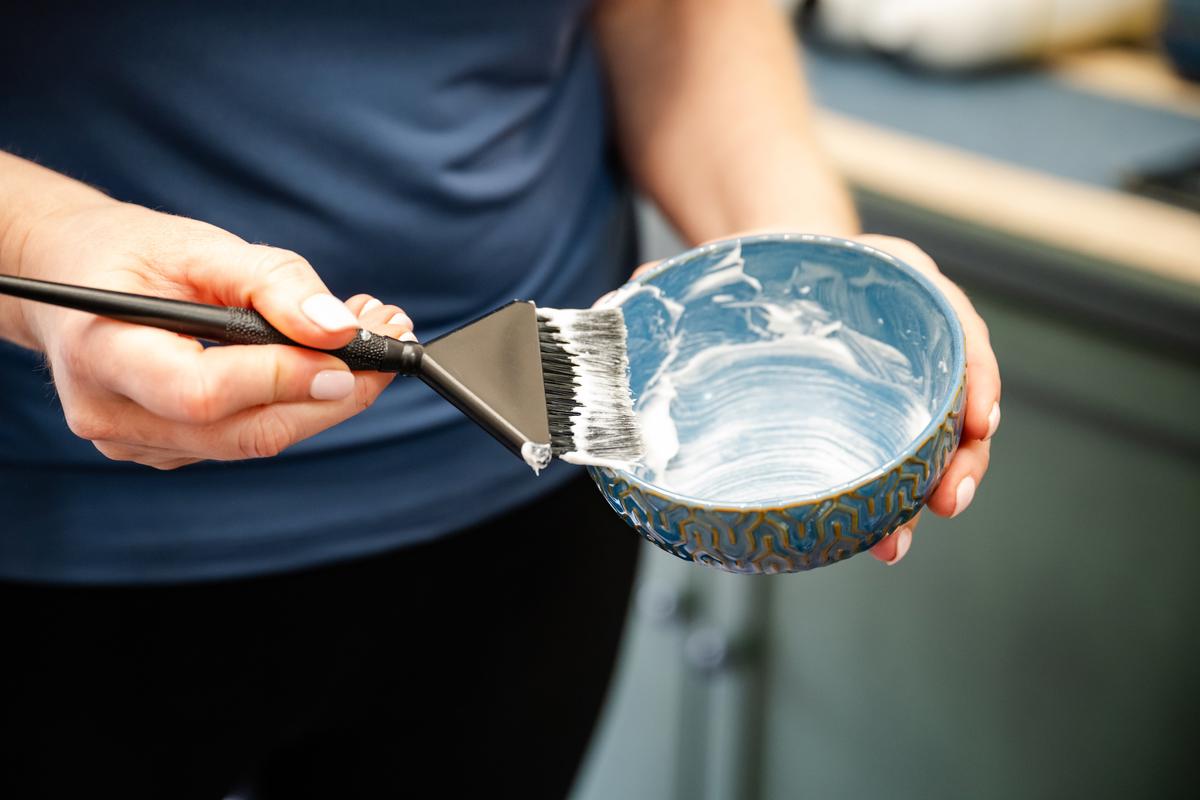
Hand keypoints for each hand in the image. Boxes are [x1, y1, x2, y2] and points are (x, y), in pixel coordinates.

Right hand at [15, 199, 414, 468]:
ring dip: (328, 398)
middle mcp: (114, 415)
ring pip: (255, 440)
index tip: (352, 353)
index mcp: (102, 355)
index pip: (200, 392)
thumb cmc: (130, 254)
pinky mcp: (171, 449)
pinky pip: (247, 436)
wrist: (77, 278)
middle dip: (332, 394)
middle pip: (243, 432)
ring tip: (370, 338)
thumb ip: (272, 282)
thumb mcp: (198, 244)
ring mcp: (140, 443)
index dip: (283, 378)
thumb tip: (340, 328)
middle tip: (390, 343)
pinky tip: (327, 360)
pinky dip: (298, 403)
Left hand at [620, 233, 1000, 564]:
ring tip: (903, 538)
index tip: (978, 418)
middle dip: (964, 453)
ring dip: (936, 486)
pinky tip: (881, 533)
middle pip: (959, 390)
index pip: (953, 318)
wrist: (765, 276)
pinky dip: (898, 495)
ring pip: (939, 435)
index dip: (974, 369)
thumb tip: (613, 300)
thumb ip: (672, 286)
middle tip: (947, 501)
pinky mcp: (878, 418)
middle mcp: (907, 332)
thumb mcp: (722, 265)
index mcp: (891, 281)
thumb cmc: (752, 272)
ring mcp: (898, 379)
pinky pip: (902, 457)